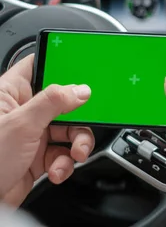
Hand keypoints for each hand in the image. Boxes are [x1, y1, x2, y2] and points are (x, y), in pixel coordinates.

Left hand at [0, 55, 94, 205]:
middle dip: (79, 116)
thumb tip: (80, 89)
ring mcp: (30, 135)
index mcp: (11, 94)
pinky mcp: (37, 157)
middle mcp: (22, 112)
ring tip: (76, 153)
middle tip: (85, 121)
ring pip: (68, 130)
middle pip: (63, 102)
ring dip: (77, 143)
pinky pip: (62, 153)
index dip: (61, 64)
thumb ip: (53, 102)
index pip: (39, 66)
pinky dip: (64, 163)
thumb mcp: (21, 124)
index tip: (83, 72)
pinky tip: (56, 170)